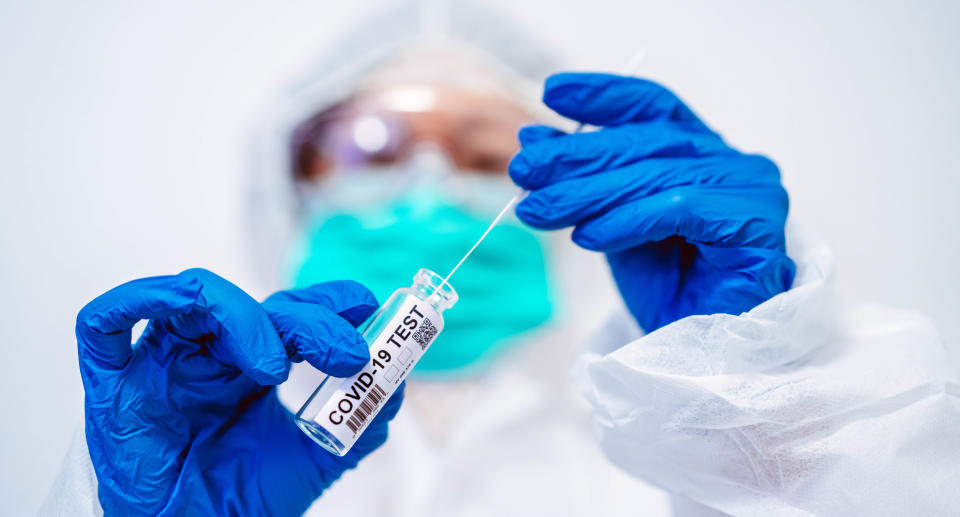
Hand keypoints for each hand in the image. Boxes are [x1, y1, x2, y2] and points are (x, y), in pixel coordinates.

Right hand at [76, 268, 401, 515]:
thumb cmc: (242, 501)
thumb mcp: (316, 456)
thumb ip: (360, 418)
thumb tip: (398, 381)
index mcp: (250, 364)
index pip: (288, 310)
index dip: (326, 300)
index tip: (365, 306)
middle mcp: (206, 355)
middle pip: (253, 303)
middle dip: (306, 318)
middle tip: (346, 354)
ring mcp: (159, 364)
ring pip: (194, 298)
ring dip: (243, 316)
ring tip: (277, 366)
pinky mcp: (112, 383)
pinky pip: (106, 323)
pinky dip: (137, 301)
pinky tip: (182, 312)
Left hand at [510, 73, 794, 331]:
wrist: (700, 356)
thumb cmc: (665, 291)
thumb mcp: (609, 224)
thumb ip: (583, 182)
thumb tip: (532, 140)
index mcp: (703, 155)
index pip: (653, 108)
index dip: (604, 97)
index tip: (552, 93)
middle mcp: (734, 163)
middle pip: (646, 143)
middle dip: (577, 156)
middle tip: (524, 170)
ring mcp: (751, 189)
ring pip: (657, 176)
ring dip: (589, 194)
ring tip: (539, 210)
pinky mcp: (756, 223)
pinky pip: (679, 209)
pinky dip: (627, 221)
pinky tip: (587, 237)